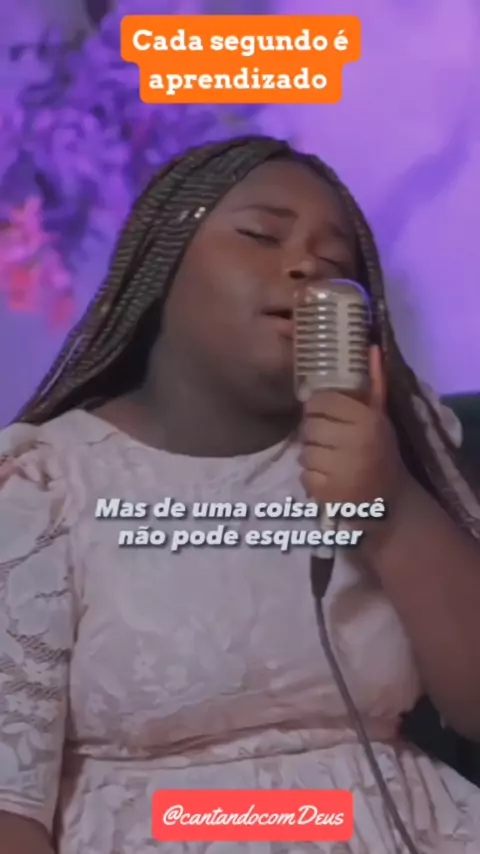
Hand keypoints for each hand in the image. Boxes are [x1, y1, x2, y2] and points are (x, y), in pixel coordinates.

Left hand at [299, 346, 409, 514]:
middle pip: (308, 428)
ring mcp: (341, 470)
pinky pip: (304, 477)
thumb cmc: (382, 454)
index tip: (328, 419)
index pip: (320, 402)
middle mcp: (354, 443)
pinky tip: (331, 481)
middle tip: (332, 445)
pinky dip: (313, 481)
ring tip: (334, 464)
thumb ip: (374, 385)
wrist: (391, 504)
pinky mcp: (329, 494)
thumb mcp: (381, 419)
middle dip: (316, 436)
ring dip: (314, 459)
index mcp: (367, 421)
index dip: (319, 410)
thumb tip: (371, 348)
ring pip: (304, 453)